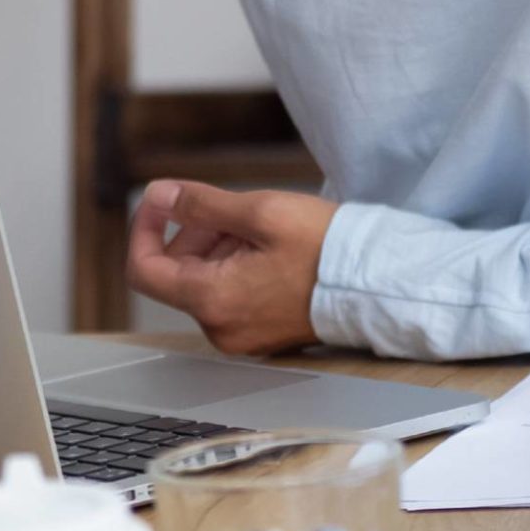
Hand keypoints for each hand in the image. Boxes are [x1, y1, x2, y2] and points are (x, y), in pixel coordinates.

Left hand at [127, 180, 333, 355]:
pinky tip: (269, 246)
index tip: (162, 200)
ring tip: (259, 225)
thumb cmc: (329, 250)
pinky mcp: (264, 332)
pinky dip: (237, 263)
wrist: (386, 285)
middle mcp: (221, 328)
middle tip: (234, 209)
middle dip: (194, 231)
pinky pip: (231, 293)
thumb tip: (159, 196)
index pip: (143, 269)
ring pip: (204, 279)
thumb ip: (200, 204)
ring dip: (218, 244)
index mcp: (213, 302)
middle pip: (177, 270)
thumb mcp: (260, 212)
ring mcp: (243, 335)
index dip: (143, 228)